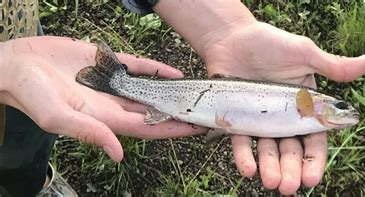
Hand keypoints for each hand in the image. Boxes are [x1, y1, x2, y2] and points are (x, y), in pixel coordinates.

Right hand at [0, 36, 205, 161]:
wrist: (15, 65)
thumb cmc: (30, 94)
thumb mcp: (58, 117)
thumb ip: (89, 132)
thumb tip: (118, 154)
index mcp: (105, 118)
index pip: (148, 127)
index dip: (172, 129)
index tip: (197, 128)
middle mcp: (113, 103)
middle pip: (153, 111)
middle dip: (178, 112)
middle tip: (205, 111)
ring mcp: (111, 83)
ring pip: (149, 89)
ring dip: (171, 92)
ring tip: (196, 93)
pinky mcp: (106, 63)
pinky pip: (137, 67)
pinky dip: (156, 69)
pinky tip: (174, 72)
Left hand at [203, 22, 364, 193]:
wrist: (231, 37)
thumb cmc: (270, 43)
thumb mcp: (305, 53)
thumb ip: (334, 66)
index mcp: (305, 106)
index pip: (314, 138)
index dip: (314, 160)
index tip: (312, 179)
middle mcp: (283, 117)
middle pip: (290, 150)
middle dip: (291, 170)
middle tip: (288, 187)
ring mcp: (260, 120)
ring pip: (267, 150)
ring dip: (270, 168)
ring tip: (270, 182)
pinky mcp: (236, 120)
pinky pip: (240, 141)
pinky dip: (244, 156)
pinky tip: (248, 169)